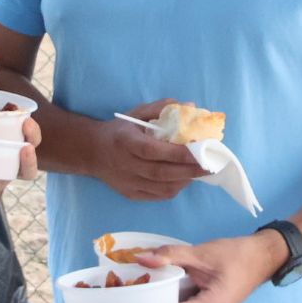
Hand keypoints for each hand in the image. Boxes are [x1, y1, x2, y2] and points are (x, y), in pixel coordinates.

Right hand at [92, 99, 208, 200]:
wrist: (92, 151)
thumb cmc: (119, 130)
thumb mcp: (136, 113)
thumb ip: (161, 108)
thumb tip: (190, 106)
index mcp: (126, 142)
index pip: (154, 152)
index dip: (178, 154)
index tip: (200, 151)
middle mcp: (126, 165)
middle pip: (161, 173)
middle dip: (189, 170)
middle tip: (209, 165)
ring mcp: (128, 182)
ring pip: (161, 188)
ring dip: (184, 181)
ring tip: (199, 172)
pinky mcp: (130, 193)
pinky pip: (157, 196)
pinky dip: (174, 189)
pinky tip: (183, 180)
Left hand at [140, 229, 285, 302]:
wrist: (262, 257)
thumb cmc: (236, 255)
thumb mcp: (201, 253)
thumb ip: (170, 256)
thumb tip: (140, 259)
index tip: (129, 302)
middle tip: (131, 289)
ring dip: (162, 301)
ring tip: (142, 285)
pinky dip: (173, 299)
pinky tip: (161, 285)